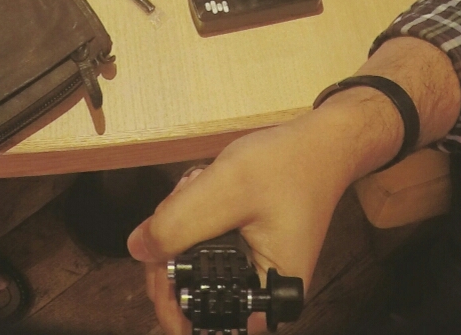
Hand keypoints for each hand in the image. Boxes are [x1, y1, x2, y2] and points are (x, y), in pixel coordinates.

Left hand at [128, 116, 367, 333]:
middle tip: (184, 198)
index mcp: (266, 299)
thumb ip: (180, 223)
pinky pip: (204, 246)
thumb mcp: (228, 189)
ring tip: (199, 185)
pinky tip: (205, 187)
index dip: (169, 299)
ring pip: (192, 264)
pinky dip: (196, 217)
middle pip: (191, 292)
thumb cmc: (290, 166)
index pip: (205, 324)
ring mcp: (252, 272)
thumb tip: (138, 250)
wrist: (322, 143)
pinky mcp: (246, 251)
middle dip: (172, 247)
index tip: (157, 261)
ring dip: (183, 224)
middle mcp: (260, 295)